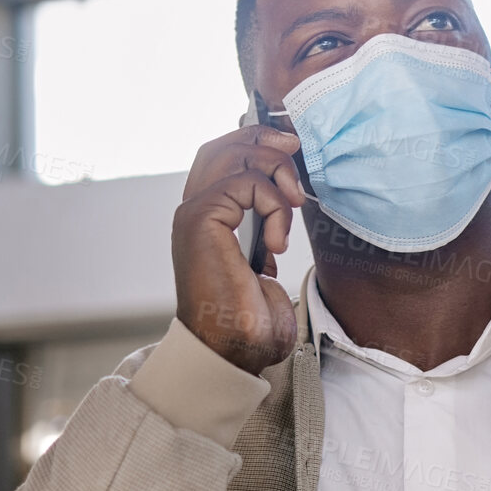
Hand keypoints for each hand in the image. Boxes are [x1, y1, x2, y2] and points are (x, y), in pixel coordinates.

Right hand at [170, 124, 305, 374]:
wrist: (233, 350)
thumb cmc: (248, 320)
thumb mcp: (264, 262)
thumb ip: (265, 230)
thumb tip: (282, 209)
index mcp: (207, 220)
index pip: (220, 157)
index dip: (254, 142)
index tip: (291, 148)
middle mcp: (195, 212)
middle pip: (221, 146)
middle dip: (263, 139)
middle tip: (295, 150)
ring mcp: (194, 214)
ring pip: (232, 155)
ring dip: (274, 168)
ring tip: (292, 201)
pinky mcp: (202, 219)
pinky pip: (245, 183)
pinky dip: (273, 204)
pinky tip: (277, 240)